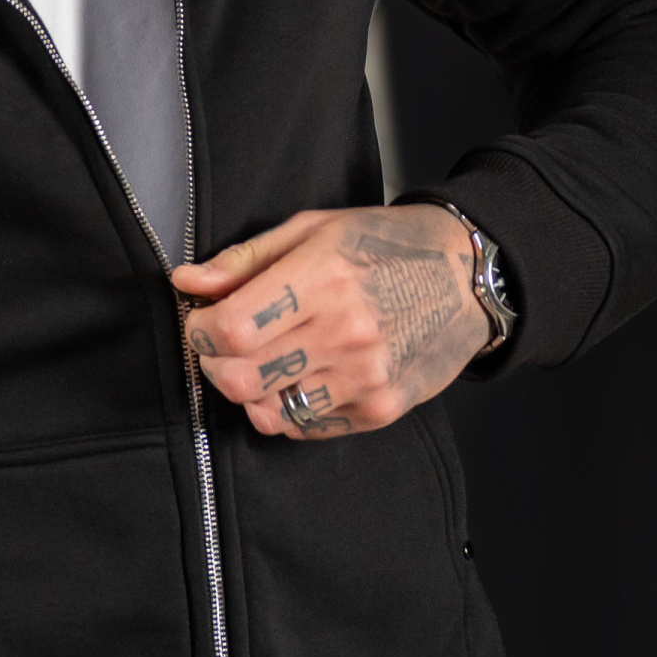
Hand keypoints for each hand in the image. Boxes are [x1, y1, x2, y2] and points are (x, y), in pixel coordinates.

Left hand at [171, 203, 488, 439]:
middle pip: (239, 378)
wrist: (469, 278)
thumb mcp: (313, 230)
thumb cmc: (387, 245)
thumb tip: (186, 281)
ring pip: (266, 410)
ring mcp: (365, 378)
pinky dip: (287, 407)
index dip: (200, 331)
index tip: (202, 322)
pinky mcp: (379, 409)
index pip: (230, 330)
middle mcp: (346, 333)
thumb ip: (244, 261)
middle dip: (214, 364)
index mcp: (325, 279)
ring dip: (249, 389)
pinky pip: (305, 427)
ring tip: (264, 360)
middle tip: (223, 346)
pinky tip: (300, 375)